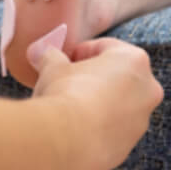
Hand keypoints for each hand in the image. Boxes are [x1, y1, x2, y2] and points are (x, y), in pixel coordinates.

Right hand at [33, 38, 163, 169]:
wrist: (67, 138)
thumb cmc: (66, 93)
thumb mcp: (52, 64)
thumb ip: (50, 55)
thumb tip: (42, 53)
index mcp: (133, 60)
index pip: (104, 46)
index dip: (79, 51)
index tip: (64, 59)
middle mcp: (145, 89)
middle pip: (116, 74)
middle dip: (91, 76)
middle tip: (65, 79)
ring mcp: (140, 119)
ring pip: (116, 102)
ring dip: (95, 99)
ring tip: (67, 103)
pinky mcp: (129, 143)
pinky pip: (112, 126)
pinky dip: (95, 122)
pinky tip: (73, 122)